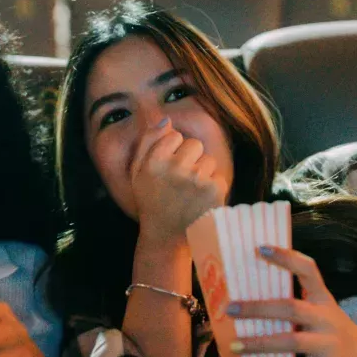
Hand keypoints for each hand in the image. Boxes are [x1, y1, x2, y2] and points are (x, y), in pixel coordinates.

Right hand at [130, 119, 226, 245]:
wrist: (166, 236)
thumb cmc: (151, 200)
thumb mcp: (138, 172)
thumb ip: (148, 142)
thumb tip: (166, 120)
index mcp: (153, 161)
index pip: (173, 135)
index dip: (172, 151)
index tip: (167, 170)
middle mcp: (174, 167)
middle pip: (194, 144)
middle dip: (190, 159)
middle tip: (180, 182)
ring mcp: (196, 179)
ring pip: (208, 160)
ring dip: (202, 173)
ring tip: (190, 193)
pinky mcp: (213, 190)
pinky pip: (218, 176)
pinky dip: (212, 188)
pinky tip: (200, 201)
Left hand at [226, 245, 356, 356]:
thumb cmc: (337, 332)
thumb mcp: (324, 311)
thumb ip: (297, 304)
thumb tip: (248, 301)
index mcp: (323, 299)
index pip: (308, 270)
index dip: (286, 258)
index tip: (260, 248)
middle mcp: (326, 318)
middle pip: (291, 308)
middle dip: (258, 308)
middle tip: (230, 308)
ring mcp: (328, 345)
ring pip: (290, 342)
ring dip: (259, 344)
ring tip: (233, 346)